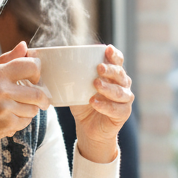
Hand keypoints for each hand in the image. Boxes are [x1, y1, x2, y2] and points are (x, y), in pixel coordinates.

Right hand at [0, 41, 50, 166]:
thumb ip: (6, 60)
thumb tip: (24, 46)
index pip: (30, 67)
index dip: (37, 73)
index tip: (36, 78)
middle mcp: (0, 90)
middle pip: (37, 93)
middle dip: (43, 98)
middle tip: (41, 100)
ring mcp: (4, 108)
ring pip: (33, 109)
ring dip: (30, 110)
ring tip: (17, 109)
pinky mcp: (7, 124)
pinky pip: (26, 121)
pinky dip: (22, 121)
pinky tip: (10, 119)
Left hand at [70, 45, 133, 164]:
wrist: (88, 128)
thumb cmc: (83, 103)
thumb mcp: (76, 87)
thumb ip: (72, 74)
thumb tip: (52, 60)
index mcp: (112, 74)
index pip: (117, 61)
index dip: (114, 55)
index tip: (108, 49)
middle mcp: (122, 85)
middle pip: (120, 74)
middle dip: (110, 70)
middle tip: (99, 68)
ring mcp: (125, 100)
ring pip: (120, 92)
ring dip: (108, 87)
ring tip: (95, 84)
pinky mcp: (123, 114)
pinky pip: (116, 109)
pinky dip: (105, 105)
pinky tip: (94, 102)